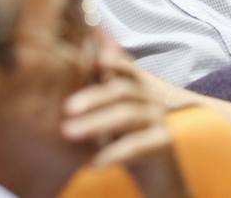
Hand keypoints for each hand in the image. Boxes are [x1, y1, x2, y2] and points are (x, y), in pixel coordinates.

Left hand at [62, 42, 181, 179]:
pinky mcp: (164, 143)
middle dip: (93, 97)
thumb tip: (79, 62)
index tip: (94, 60)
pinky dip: (115, 153)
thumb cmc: (129, 138)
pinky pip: (138, 145)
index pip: (125, 68)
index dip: (112, 61)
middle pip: (122, 90)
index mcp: (138, 88)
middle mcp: (150, 98)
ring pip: (128, 115)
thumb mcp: (114, 112)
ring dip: (96, 122)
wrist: (158, 171)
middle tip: (67, 108)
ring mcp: (159, 119)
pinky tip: (94, 163)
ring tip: (69, 133)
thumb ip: (100, 89)